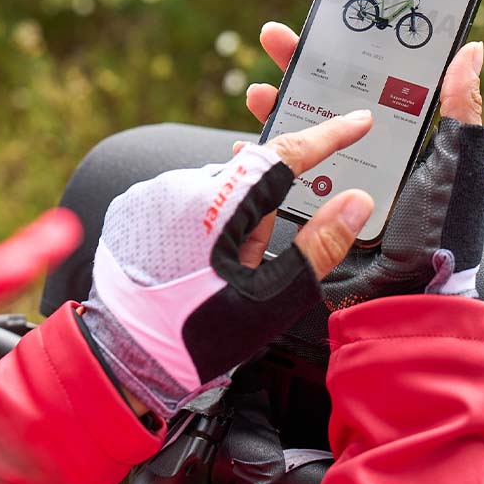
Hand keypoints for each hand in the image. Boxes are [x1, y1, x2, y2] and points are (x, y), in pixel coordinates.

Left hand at [80, 114, 375, 417]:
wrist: (125, 361)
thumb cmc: (195, 338)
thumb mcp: (269, 299)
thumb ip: (318, 245)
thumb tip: (355, 203)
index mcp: (215, 205)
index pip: (283, 155)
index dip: (328, 136)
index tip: (357, 122)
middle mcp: (178, 186)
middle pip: (247, 179)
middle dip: (261, 217)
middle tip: (247, 267)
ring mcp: (150, 193)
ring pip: (214, 191)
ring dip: (226, 222)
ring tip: (211, 278)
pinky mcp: (133, 206)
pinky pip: (181, 201)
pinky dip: (196, 226)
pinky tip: (189, 268)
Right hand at [247, 22, 483, 304]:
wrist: (410, 296)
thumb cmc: (443, 229)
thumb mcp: (459, 163)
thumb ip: (461, 109)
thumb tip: (470, 49)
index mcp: (401, 137)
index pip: (367, 81)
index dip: (343, 52)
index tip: (321, 24)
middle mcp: (365, 154)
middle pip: (323, 99)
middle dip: (296, 67)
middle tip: (272, 38)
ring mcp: (335, 182)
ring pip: (296, 134)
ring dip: (273, 110)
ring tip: (256, 93)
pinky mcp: (311, 210)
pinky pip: (279, 180)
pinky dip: (258, 164)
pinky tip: (243, 151)